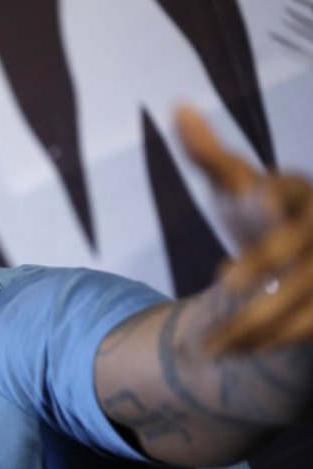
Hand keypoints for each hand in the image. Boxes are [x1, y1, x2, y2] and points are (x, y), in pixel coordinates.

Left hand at [177, 106, 312, 352]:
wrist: (295, 260)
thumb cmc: (260, 216)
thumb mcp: (235, 187)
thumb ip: (210, 156)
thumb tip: (178, 107)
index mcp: (294, 194)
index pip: (287, 190)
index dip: (273, 195)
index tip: (255, 197)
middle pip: (292, 247)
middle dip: (263, 263)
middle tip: (224, 280)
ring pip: (300, 297)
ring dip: (256, 323)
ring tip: (208, 343)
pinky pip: (305, 329)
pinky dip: (271, 342)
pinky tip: (233, 351)